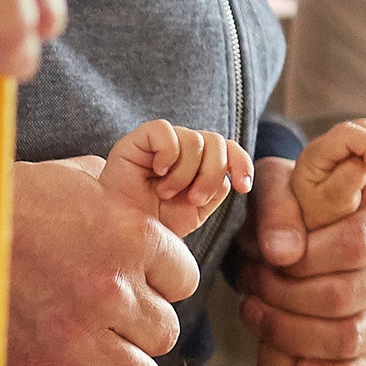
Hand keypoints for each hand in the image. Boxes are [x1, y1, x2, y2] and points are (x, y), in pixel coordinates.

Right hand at [0, 157, 203, 365]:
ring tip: (101, 360)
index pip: (183, 280)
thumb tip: (153, 192)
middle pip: (164, 332)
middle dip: (142, 330)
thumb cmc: (12, 200)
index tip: (137, 285)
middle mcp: (113, 290)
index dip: (161, 284)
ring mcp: (80, 339)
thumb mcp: (80, 178)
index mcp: (131, 237)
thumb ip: (124, 193)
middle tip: (112, 324)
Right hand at [103, 120, 254, 238]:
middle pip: (216, 143)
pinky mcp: (139, 138)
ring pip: (195, 140)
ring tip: (166, 193)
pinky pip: (165, 131)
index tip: (242, 186)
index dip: (241, 163)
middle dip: (211, 174)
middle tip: (194, 199)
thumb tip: (226, 174)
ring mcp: (162, 142)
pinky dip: (168, 155)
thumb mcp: (194, 213)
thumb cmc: (154, 224)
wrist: (123, 234)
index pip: (230, 149)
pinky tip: (158, 172)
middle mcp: (183, 148)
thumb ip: (215, 190)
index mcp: (199, 163)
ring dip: (185, 174)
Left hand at [235, 169, 365, 365]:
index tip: (269, 256)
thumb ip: (278, 206)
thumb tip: (283, 253)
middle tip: (253, 281)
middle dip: (288, 294)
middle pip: (348, 294)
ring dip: (291, 330)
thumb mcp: (274, 185)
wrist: (283, 239)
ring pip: (348, 336)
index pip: (358, 244)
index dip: (308, 258)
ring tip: (255, 308)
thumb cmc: (286, 205)